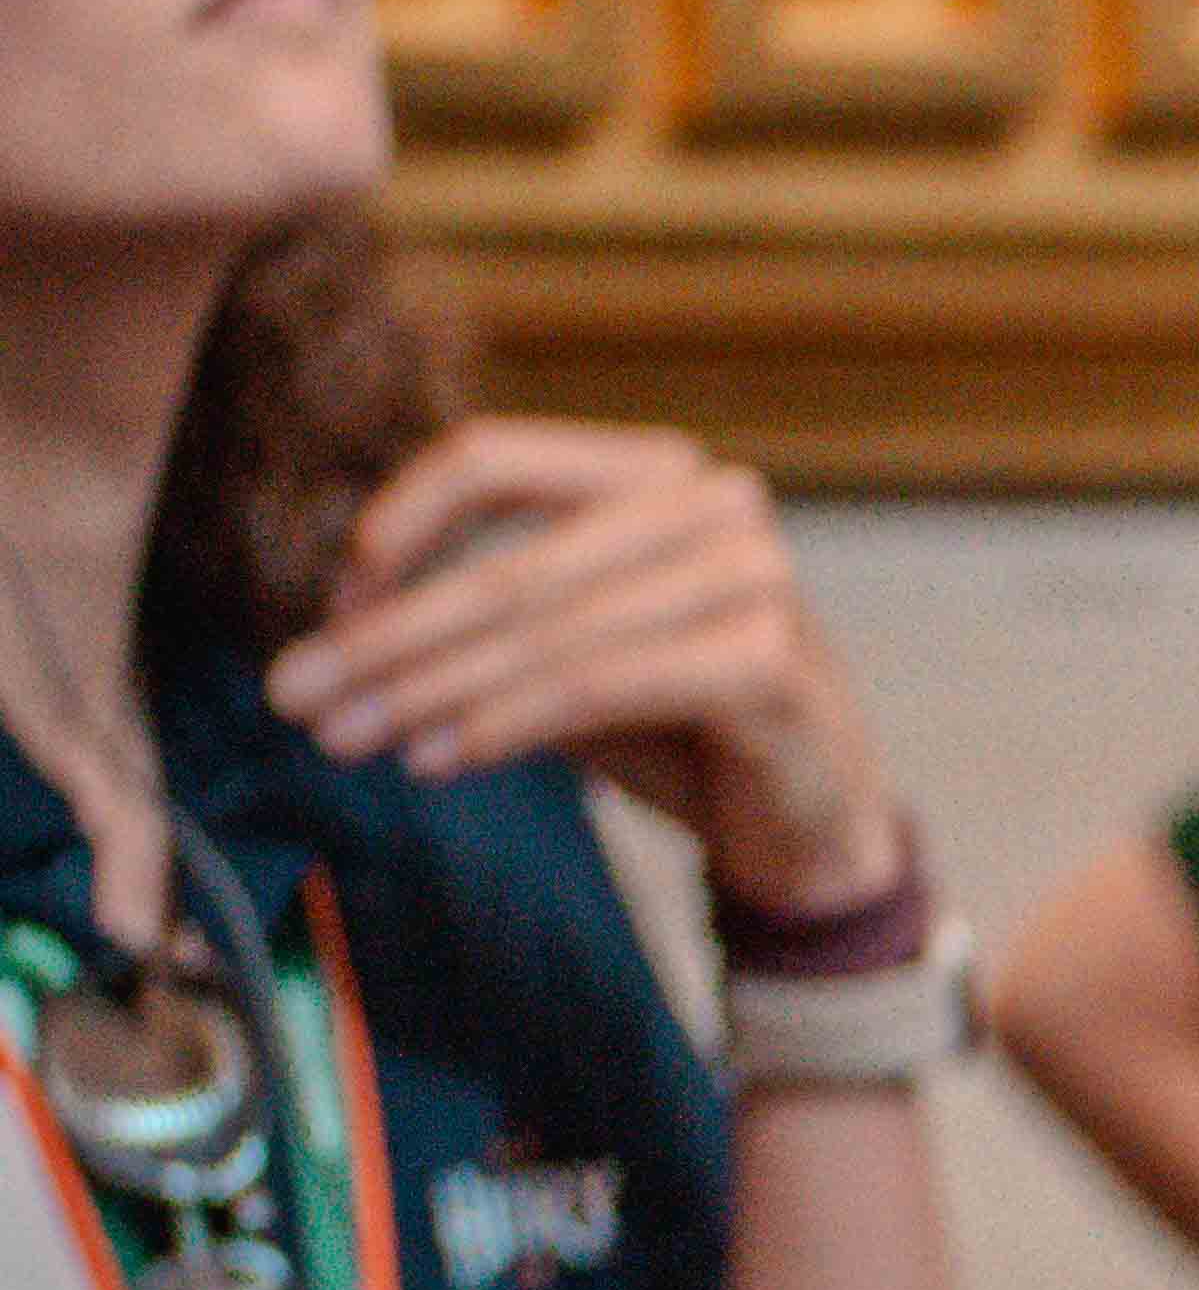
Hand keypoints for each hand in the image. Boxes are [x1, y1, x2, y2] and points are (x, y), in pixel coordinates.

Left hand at [269, 421, 908, 920]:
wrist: (813, 828)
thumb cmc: (683, 730)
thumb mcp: (568, 654)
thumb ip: (480, 622)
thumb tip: (334, 628)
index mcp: (657, 474)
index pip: (493, 461)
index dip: (396, 526)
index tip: (329, 607)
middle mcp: (716, 506)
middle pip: (510, 564)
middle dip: (388, 638)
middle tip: (295, 694)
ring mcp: (754, 579)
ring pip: (547, 632)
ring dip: (427, 690)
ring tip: (346, 738)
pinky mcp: (768, 662)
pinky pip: (599, 685)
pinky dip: (504, 724)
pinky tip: (435, 760)